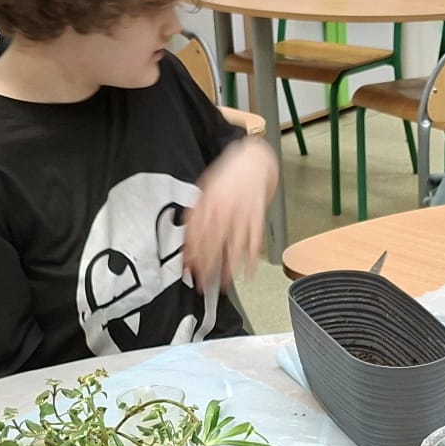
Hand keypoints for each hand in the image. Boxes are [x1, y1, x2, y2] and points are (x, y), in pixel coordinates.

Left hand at [186, 140, 275, 290]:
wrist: (254, 160)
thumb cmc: (229, 174)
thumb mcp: (205, 188)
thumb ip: (196, 210)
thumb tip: (186, 233)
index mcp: (209, 202)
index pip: (196, 233)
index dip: (190, 252)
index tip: (186, 267)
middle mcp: (225, 210)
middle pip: (213, 243)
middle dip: (206, 266)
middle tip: (200, 283)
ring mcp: (243, 215)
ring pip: (233, 247)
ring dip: (227, 268)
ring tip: (221, 285)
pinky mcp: (258, 218)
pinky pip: (254, 242)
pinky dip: (251, 260)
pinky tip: (247, 273)